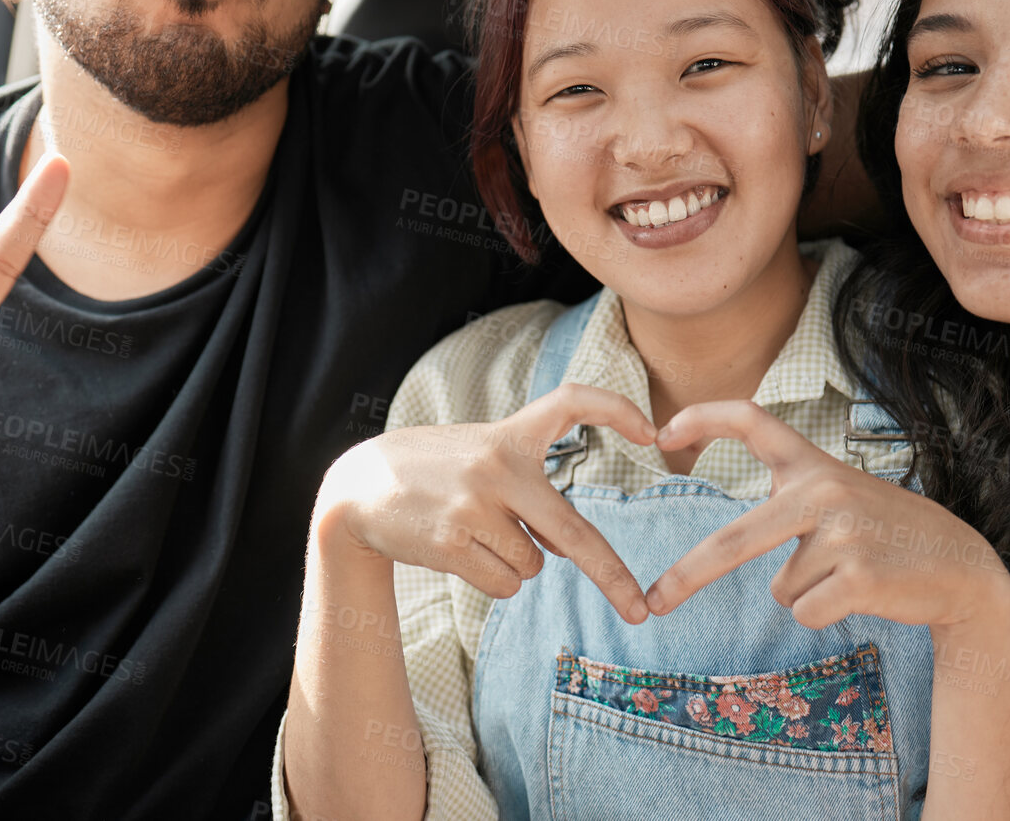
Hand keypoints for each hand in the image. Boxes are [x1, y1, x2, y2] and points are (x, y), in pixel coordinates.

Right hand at [317, 383, 657, 623]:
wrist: (358, 485)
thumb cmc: (434, 470)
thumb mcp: (480, 457)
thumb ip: (527, 489)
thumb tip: (566, 551)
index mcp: (509, 434)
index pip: (572, 401)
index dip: (616, 409)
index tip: (651, 432)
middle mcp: (496, 468)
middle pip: (573, 531)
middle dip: (612, 576)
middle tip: (639, 609)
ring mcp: (472, 507)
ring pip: (532, 566)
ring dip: (514, 563)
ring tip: (472, 534)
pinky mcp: (450, 544)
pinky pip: (503, 585)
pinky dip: (492, 579)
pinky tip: (459, 552)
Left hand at [644, 401, 1009, 633]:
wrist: (961, 567)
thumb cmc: (885, 535)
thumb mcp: (838, 500)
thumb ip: (789, 503)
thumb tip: (730, 547)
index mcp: (814, 465)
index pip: (752, 420)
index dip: (704, 418)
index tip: (661, 433)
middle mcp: (824, 491)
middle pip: (735, 539)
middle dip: (688, 575)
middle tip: (654, 602)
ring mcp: (843, 532)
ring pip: (780, 589)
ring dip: (806, 593)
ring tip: (851, 573)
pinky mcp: (860, 575)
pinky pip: (806, 611)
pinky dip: (825, 614)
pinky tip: (863, 593)